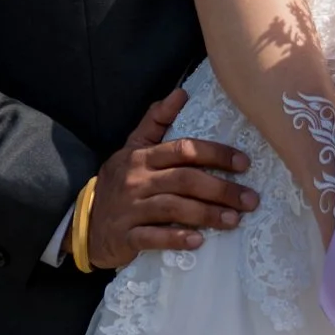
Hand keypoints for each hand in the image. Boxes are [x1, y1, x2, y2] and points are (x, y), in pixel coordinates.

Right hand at [85, 89, 259, 269]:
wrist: (84, 221)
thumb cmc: (119, 181)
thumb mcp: (133, 147)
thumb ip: (156, 121)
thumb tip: (181, 92)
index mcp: (144, 157)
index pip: (184, 150)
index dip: (216, 155)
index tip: (244, 164)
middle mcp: (138, 180)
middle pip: (185, 180)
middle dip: (221, 189)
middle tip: (250, 199)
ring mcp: (131, 208)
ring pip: (173, 208)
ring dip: (207, 214)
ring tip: (234, 220)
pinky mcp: (126, 236)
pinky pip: (153, 237)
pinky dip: (176, 239)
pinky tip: (198, 242)